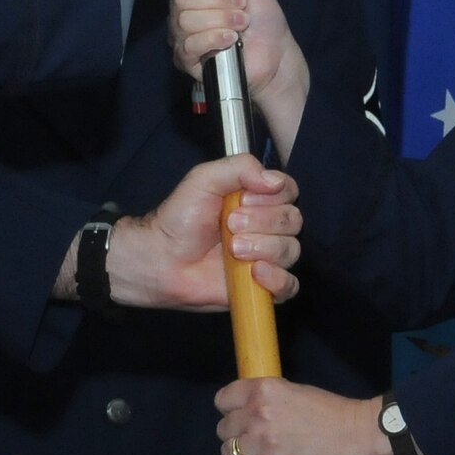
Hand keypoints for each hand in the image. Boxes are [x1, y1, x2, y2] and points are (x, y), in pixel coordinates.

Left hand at [108, 155, 299, 309]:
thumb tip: (275, 181)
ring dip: (263, 248)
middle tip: (229, 226)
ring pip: (291, 250)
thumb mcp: (204, 179)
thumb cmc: (181, 217)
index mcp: (258, 198)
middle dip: (261, 222)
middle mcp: (268, 226)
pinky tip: (254, 273)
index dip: (271, 197)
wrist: (162, 258)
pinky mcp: (262, 286)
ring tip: (233, 250)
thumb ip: (240, 167)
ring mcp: (267, 257)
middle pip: (292, 220)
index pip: (289, 191)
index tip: (242, 200)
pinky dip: (277, 279)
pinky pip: (290, 285)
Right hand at [170, 0, 310, 159]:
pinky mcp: (186, 60)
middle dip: (219, 0)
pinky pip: (190, 44)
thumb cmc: (262, 17)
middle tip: (241, 6)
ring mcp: (180, 36)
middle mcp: (180, 11)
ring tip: (242, 24)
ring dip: (222, 19)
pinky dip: (214, 38)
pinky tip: (232, 40)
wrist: (275, 53)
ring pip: (186, 20)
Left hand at [215, 378, 393, 454]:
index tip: (239, 417)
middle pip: (224, 429)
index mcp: (264, 390)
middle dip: (236, 435)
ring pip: (228, 453)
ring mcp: (264, 444)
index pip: (223, 400)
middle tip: (254, 440)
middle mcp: (259, 414)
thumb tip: (247, 410)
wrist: (360, 436)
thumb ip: (268, 399)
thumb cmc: (333, 412)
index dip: (230, 410)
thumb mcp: (295, 391)